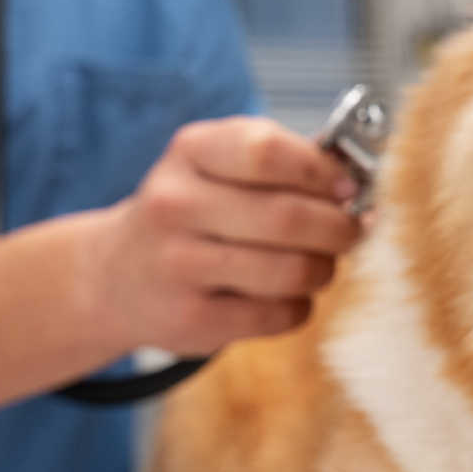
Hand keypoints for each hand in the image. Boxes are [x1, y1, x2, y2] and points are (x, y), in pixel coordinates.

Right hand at [98, 117, 361, 355]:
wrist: (116, 276)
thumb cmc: (191, 213)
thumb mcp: (216, 165)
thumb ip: (281, 163)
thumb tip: (356, 184)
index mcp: (189, 152)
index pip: (267, 151)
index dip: (322, 171)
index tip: (348, 186)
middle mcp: (175, 205)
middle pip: (289, 217)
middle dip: (339, 228)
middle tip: (351, 231)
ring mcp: (179, 266)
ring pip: (292, 271)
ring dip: (324, 269)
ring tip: (319, 264)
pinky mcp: (192, 320)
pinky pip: (279, 315)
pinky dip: (300, 306)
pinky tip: (287, 295)